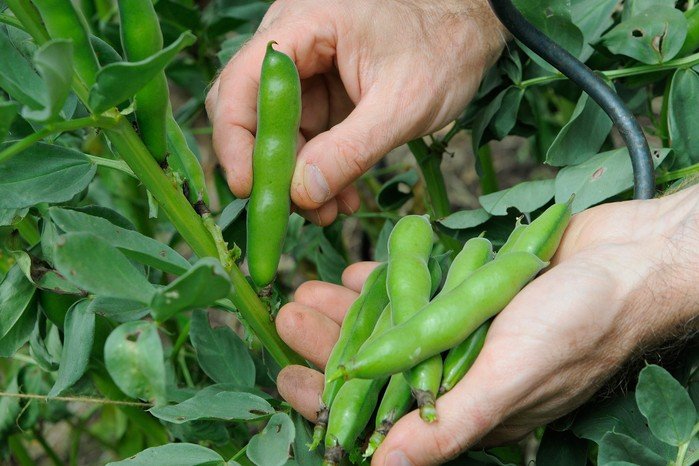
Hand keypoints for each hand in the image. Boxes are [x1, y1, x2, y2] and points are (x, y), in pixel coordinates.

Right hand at [206, 0, 505, 224]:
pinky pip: (308, 138)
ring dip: (299, 179)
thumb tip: (302, 194)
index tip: (249, 190)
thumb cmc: (445, 47)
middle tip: (292, 211)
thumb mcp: (403, 104)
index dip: (235, 140)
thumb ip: (352, 149)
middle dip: (269, 167)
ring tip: (330, 213)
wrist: (475, 31)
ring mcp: (308, 70)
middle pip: (249, 110)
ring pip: (280, 133)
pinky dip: (321, 171)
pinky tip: (343, 197)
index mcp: (305, 25)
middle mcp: (294, 43)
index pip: (241, 83)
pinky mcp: (324, 93)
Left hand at [274, 185, 698, 465]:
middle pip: (380, 360)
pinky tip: (355, 274)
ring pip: (391, 320)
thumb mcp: (513, 375)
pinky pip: (418, 284)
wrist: (631, 259)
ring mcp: (466, 322)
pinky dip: (386, 280)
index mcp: (468, 401)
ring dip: (348, 311)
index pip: (384, 408)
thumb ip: (453, 423)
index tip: (288, 377)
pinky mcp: (473, 285)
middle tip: (286, 318)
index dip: (334, 398)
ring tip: (306, 293)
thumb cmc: (582, 322)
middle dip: (330, 343)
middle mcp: (462, 365)